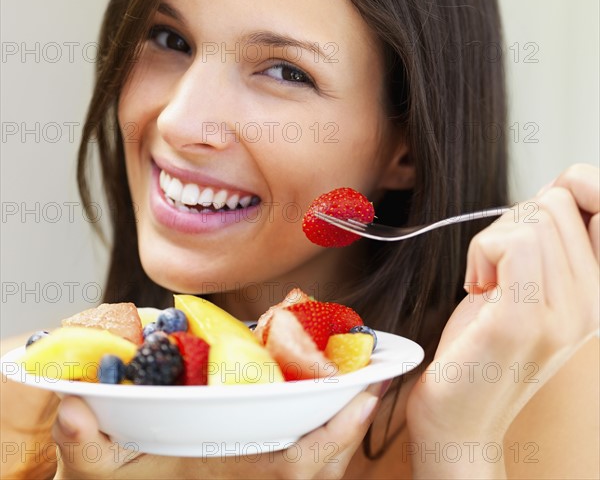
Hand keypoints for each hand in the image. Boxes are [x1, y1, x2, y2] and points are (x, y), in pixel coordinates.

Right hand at [52, 383, 383, 478]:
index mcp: (233, 476)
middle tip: (378, 376)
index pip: (295, 467)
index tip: (366, 398)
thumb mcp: (103, 475)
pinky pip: (314, 462)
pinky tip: (341, 404)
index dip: (333, 437)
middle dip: (353, 422)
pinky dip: (331, 433)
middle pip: (324, 462)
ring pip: (325, 464)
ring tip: (370, 382)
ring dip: (347, 425)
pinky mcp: (268, 473)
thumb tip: (72, 406)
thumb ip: (88, 447)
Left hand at [406, 164, 598, 475]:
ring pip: (535, 216)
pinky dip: (482, 251)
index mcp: (596, 290)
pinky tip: (477, 286)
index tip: (530, 220)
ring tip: (486, 281)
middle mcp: (594, 301)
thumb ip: (545, 240)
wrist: (460, 414)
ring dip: (491, 240)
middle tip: (495, 266)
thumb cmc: (481, 345)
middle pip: (557, 201)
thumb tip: (559, 185)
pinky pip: (514, 242)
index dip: (568, 187)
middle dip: (512, 222)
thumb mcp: (524, 285)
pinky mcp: (525, 320)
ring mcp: (565, 313)